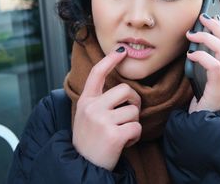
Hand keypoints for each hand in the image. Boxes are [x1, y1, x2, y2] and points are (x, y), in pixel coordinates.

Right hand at [72, 46, 141, 170]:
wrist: (83, 167)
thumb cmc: (90, 142)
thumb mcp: (86, 117)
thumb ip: (98, 102)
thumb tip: (120, 88)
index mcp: (85, 101)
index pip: (97, 74)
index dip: (110, 60)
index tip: (121, 52)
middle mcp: (92, 108)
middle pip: (126, 90)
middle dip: (134, 102)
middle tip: (129, 114)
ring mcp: (102, 121)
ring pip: (134, 111)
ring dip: (133, 124)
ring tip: (121, 134)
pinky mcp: (113, 135)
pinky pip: (137, 127)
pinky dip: (135, 136)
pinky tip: (124, 143)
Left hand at [186, 14, 219, 112]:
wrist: (205, 134)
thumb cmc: (202, 109)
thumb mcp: (205, 85)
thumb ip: (205, 70)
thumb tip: (195, 48)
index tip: (210, 19)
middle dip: (217, 27)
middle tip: (201, 19)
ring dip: (207, 38)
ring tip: (192, 35)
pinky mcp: (219, 92)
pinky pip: (214, 66)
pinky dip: (202, 56)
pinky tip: (191, 54)